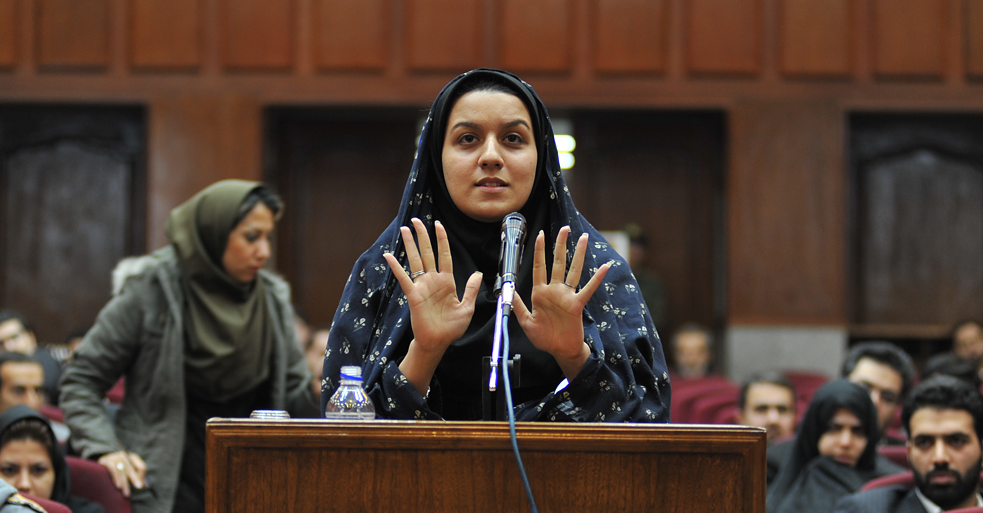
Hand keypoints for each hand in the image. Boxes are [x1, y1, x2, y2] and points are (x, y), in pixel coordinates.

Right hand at [98, 451, 146, 497]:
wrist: (100, 462)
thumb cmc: (118, 468)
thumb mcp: (127, 470)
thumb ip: (136, 476)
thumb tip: (144, 485)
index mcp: (132, 458)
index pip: (141, 467)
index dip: (142, 476)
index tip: (141, 486)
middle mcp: (124, 456)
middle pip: (131, 468)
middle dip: (135, 478)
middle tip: (139, 487)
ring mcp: (115, 457)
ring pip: (122, 470)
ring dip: (125, 482)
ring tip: (126, 493)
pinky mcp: (106, 461)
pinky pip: (112, 469)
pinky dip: (116, 478)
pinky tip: (118, 486)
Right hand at [384, 218, 481, 393]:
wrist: (439, 342)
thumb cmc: (452, 327)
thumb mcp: (467, 307)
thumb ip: (471, 289)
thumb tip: (478, 273)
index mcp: (447, 282)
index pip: (444, 255)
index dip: (442, 240)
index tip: (438, 224)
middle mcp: (433, 280)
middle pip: (428, 253)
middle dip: (423, 236)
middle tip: (416, 221)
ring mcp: (422, 286)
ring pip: (416, 261)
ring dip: (410, 245)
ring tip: (404, 229)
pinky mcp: (413, 295)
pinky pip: (404, 279)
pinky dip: (396, 267)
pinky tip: (389, 256)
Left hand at [513, 227, 609, 380]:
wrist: (560, 351)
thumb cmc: (544, 338)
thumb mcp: (526, 322)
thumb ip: (517, 305)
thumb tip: (508, 289)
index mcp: (540, 293)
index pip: (539, 267)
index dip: (539, 251)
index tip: (540, 235)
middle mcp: (554, 291)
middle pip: (558, 263)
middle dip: (560, 245)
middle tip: (565, 228)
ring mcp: (566, 296)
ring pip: (573, 271)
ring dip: (578, 254)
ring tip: (583, 238)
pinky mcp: (577, 305)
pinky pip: (588, 289)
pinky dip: (596, 278)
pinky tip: (604, 267)